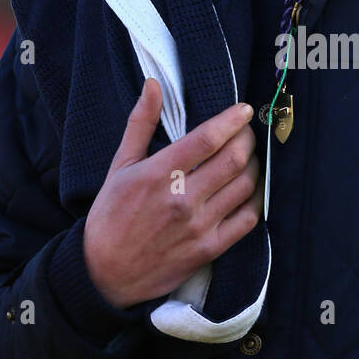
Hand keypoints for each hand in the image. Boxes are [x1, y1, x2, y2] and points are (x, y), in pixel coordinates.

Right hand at [82, 79, 262, 308]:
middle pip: (234, 159)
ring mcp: (199, 226)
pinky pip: (248, 219)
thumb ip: (140, 123)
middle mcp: (182, 199)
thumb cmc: (110, 216)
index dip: (232, 120)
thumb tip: (153, 85)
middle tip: (246, 132)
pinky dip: (255, 199)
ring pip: (245, 186)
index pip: (208, 139)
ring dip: (254, 166)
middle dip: (247, 139)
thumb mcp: (119, 166)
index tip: (243, 110)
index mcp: (158, 174)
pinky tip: (249, 190)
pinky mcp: (210, 249)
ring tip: (248, 158)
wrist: (104, 274)